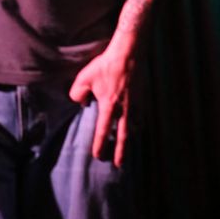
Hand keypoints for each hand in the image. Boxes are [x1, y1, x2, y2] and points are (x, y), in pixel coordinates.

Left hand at [68, 40, 136, 166]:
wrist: (128, 53)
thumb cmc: (105, 65)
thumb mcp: (84, 78)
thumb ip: (77, 94)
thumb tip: (82, 103)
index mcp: (109, 106)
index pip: (102, 130)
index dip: (99, 144)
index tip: (97, 155)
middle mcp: (124, 108)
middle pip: (122, 135)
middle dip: (120, 151)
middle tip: (119, 164)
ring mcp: (135, 103)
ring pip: (134, 125)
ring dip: (130, 136)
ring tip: (128, 144)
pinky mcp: (142, 96)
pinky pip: (141, 114)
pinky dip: (138, 122)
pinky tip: (137, 124)